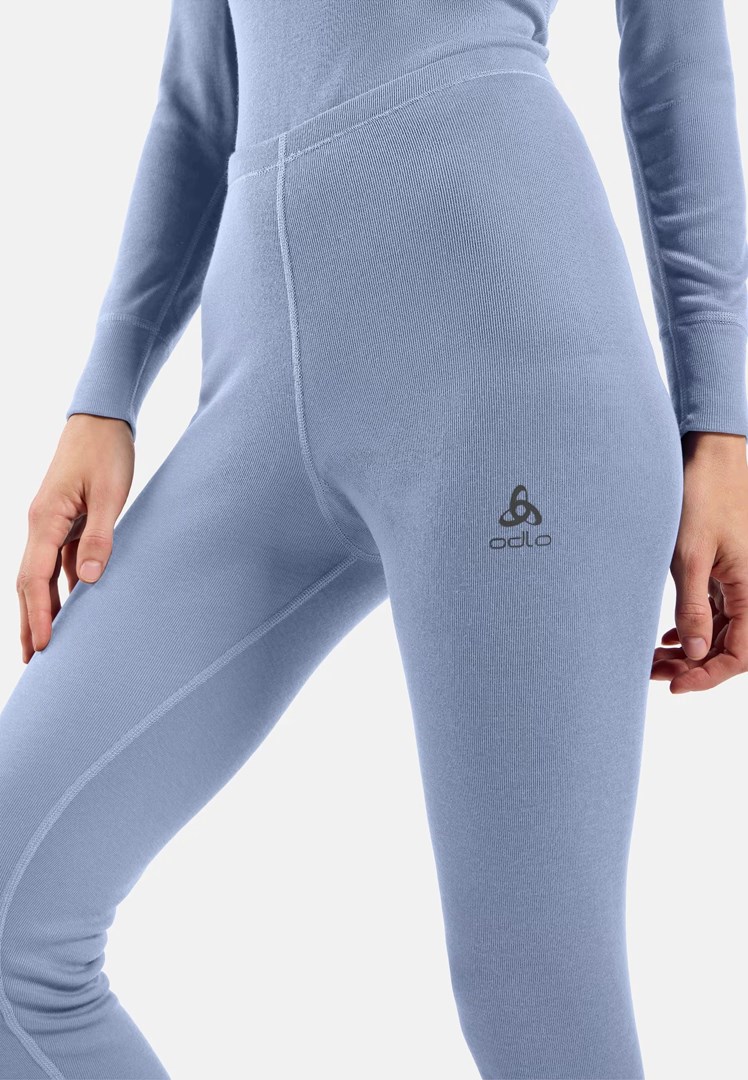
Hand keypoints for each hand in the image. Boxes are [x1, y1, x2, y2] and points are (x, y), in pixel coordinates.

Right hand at [16, 414, 134, 662]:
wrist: (103, 418)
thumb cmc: (107, 452)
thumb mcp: (110, 494)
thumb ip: (101, 537)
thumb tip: (89, 581)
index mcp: (46, 520)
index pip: (34, 579)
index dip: (38, 616)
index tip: (44, 647)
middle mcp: (42, 525)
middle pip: (29, 583)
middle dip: (30, 622)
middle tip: (34, 660)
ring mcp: (53, 523)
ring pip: (43, 575)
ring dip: (44, 608)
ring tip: (47, 643)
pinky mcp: (69, 521)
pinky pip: (61, 562)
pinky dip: (62, 587)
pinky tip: (73, 607)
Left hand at [651, 431, 747, 692]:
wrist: (710, 456)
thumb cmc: (703, 498)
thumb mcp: (690, 556)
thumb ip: (693, 607)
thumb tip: (693, 654)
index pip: (740, 654)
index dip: (710, 676)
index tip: (676, 686)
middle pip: (729, 647)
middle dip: (694, 667)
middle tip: (653, 674)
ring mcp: (739, 582)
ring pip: (720, 632)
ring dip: (690, 651)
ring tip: (653, 660)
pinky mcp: (724, 572)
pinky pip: (715, 613)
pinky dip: (692, 629)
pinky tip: (668, 639)